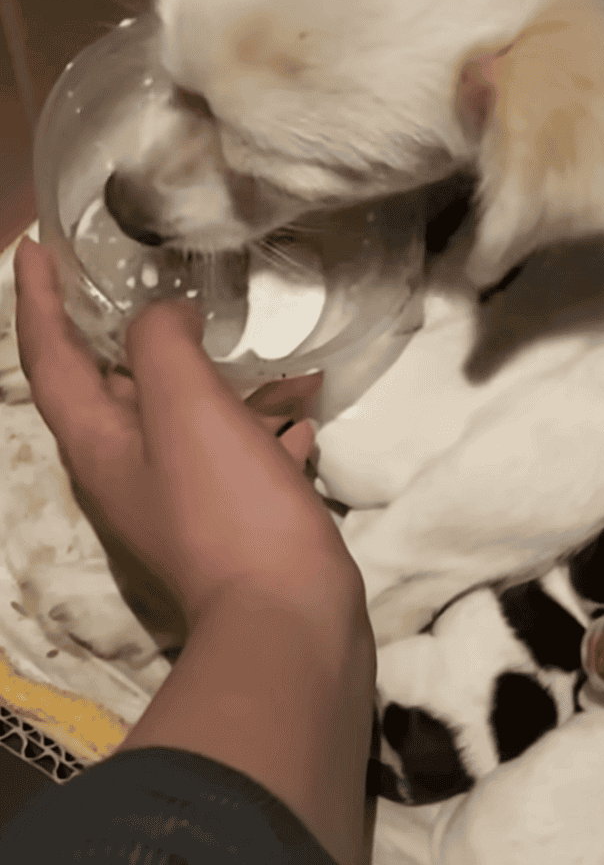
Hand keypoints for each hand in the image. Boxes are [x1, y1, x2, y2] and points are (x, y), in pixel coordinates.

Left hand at [14, 235, 364, 629]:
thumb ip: (160, 343)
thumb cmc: (227, 506)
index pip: (50, 357)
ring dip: (224, 378)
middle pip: (116, 383)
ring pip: (192, 415)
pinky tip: (304, 414)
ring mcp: (184, 495)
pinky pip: (241, 451)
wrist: (289, 618)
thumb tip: (168, 316)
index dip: (37, 299)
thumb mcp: (184, 407)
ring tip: (270, 348)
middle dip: (134, 330)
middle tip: (158, 281)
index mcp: (100, 442)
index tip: (38, 246)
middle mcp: (131, 468)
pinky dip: (264, 425)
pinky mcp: (233, 512)